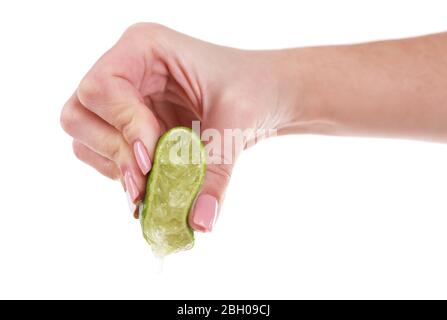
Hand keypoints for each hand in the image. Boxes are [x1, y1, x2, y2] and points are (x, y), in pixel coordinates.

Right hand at [60, 23, 289, 231]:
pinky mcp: (132, 127)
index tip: (152, 158)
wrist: (267, 94)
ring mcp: (125, 101)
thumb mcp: (235, 123)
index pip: (102, 87)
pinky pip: (106, 156)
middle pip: (80, 114)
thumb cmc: (254, 89)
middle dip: (114, 151)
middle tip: (146, 180)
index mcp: (144, 48)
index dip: (122, 125)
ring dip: (117, 167)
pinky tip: (152, 186)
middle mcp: (126, 71)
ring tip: (153, 184)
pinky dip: (124, 176)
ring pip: (87, 139)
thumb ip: (214, 172)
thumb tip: (200, 222)